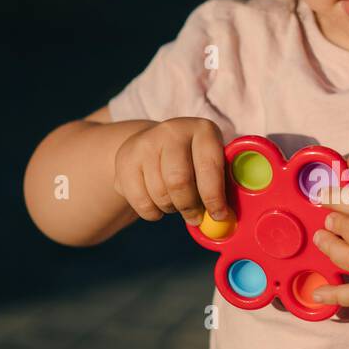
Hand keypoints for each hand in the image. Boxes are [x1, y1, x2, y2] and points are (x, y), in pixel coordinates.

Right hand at [113, 117, 227, 223]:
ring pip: (159, 194)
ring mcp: (145, 143)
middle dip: (190, 207)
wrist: (153, 145)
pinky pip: (140, 201)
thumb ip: (220, 185)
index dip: (214, 197)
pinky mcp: (125, 159)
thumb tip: (223, 218)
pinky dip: (152, 213)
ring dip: (171, 208)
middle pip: (178, 181)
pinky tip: (158, 206)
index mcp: (202, 130)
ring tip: (176, 204)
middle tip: (195, 217)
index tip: (219, 216)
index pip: (209, 167)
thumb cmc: (192, 161)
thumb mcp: (210, 163)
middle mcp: (172, 131)